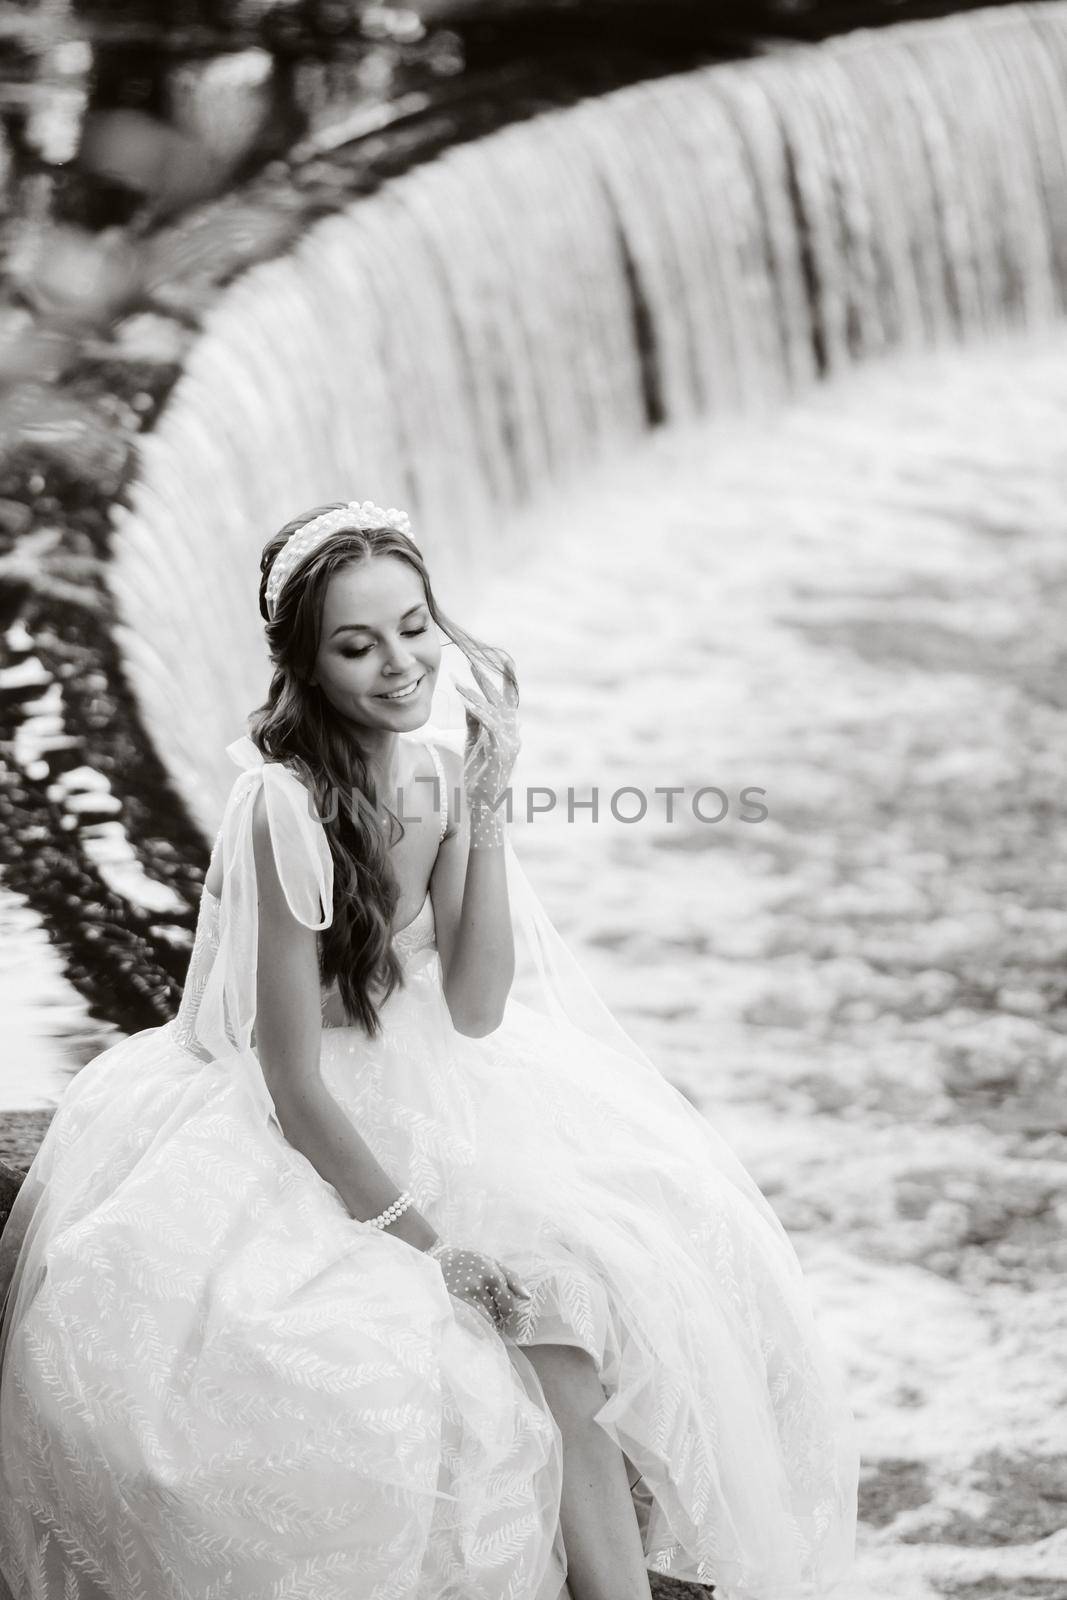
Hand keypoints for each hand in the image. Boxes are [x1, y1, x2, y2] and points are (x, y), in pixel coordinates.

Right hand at [429, 1244, 530, 1334]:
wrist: (438, 1259)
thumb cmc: (470, 1262)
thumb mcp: (492, 1263)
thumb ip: (512, 1279)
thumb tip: (527, 1297)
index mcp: (491, 1274)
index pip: (508, 1305)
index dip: (505, 1309)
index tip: (498, 1307)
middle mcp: (478, 1285)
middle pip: (495, 1315)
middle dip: (493, 1314)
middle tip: (483, 1305)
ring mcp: (463, 1296)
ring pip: (482, 1321)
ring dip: (481, 1319)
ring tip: (473, 1307)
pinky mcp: (451, 1305)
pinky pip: (469, 1323)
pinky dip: (471, 1323)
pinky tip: (467, 1314)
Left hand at [456, 658, 520, 817]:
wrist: (483, 807)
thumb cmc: (478, 778)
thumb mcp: (473, 744)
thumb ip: (474, 722)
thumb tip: (469, 698)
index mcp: (507, 732)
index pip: (507, 700)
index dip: (503, 679)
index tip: (493, 660)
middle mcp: (513, 735)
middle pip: (504, 700)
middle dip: (490, 679)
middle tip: (475, 660)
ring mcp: (509, 743)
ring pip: (495, 709)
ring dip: (476, 692)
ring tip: (459, 679)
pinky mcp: (501, 751)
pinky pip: (488, 724)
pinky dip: (476, 709)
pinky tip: (464, 698)